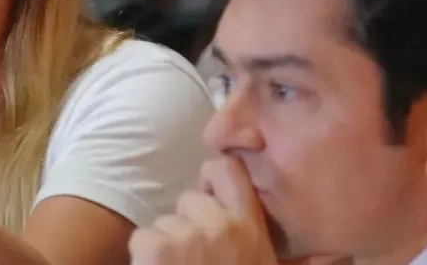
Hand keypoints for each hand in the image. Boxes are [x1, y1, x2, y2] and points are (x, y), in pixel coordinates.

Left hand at [128, 157, 278, 264]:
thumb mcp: (261, 261)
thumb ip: (260, 241)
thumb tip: (284, 236)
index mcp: (253, 231)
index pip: (229, 170)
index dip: (212, 176)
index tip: (208, 194)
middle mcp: (225, 226)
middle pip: (191, 199)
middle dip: (187, 223)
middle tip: (193, 255)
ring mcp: (191, 234)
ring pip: (165, 221)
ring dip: (166, 243)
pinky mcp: (159, 247)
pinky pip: (142, 237)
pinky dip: (144, 256)